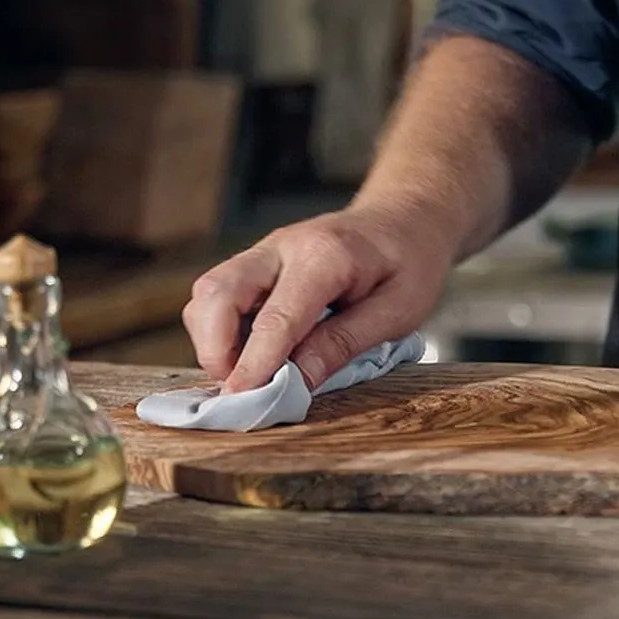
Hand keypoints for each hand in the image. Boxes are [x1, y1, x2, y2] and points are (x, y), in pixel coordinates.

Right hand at [182, 205, 452, 392]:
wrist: (404, 219)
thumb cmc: (410, 262)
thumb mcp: (399, 309)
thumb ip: (345, 343)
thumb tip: (296, 381)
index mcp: (325, 256)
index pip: (277, 317)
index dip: (255, 363)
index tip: (242, 400)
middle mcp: (283, 246)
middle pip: (217, 291)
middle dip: (215, 347)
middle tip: (242, 390)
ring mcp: (265, 250)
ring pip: (208, 291)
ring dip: (214, 339)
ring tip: (250, 374)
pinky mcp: (258, 262)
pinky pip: (220, 294)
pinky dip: (222, 329)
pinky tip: (253, 353)